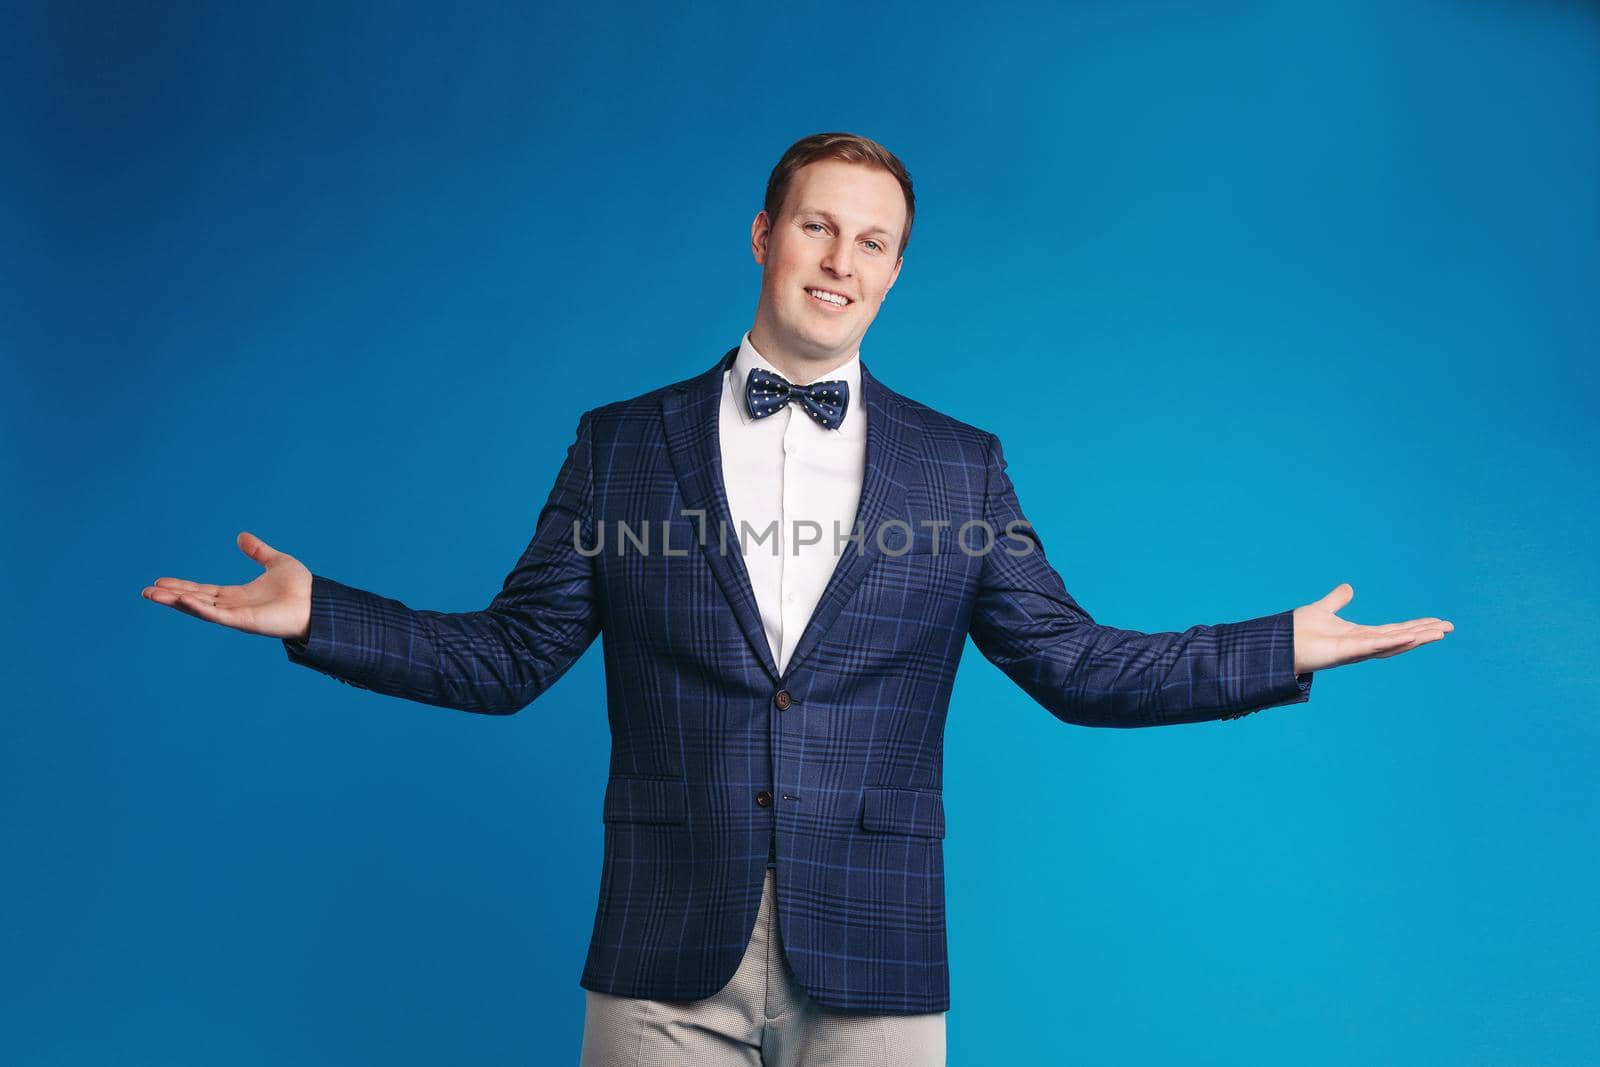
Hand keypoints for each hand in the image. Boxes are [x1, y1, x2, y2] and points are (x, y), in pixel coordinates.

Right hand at [141, 531, 312, 640]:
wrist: (318, 603)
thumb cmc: (301, 588)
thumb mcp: (275, 562)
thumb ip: (258, 551)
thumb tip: (241, 536)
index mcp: (238, 595)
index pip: (203, 590)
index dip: (182, 587)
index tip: (161, 582)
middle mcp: (233, 606)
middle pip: (195, 600)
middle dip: (171, 596)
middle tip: (146, 591)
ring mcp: (237, 615)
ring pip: (200, 608)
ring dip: (176, 602)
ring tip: (153, 595)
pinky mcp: (244, 622)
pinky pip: (217, 615)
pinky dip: (199, 608)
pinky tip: (183, 600)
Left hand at [1292, 583, 1452, 673]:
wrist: (1278, 645)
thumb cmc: (1297, 632)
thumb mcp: (1323, 609)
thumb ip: (1337, 600)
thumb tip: (1349, 588)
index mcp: (1359, 635)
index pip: (1394, 630)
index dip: (1415, 626)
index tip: (1437, 622)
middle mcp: (1361, 644)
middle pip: (1399, 638)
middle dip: (1424, 633)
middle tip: (1449, 627)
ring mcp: (1355, 649)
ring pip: (1392, 644)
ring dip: (1416, 638)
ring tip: (1439, 633)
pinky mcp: (1346, 651)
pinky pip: (1374, 646)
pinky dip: (1392, 642)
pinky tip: (1411, 636)